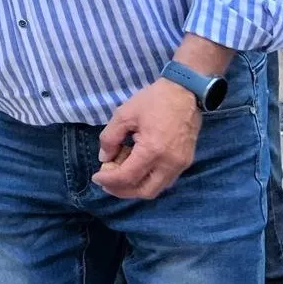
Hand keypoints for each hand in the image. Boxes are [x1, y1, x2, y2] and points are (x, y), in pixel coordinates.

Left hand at [92, 77, 201, 199]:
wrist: (185, 92)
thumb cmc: (153, 101)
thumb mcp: (124, 115)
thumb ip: (110, 138)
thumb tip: (104, 158)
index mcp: (153, 151)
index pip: (127, 177)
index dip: (109, 180)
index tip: (96, 177)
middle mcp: (169, 163)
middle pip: (144, 191)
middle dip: (122, 190)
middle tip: (106, 181)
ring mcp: (181, 164)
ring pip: (156, 188)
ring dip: (135, 186)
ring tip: (119, 172)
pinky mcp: (186, 161)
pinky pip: (165, 180)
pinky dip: (147, 178)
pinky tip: (135, 166)